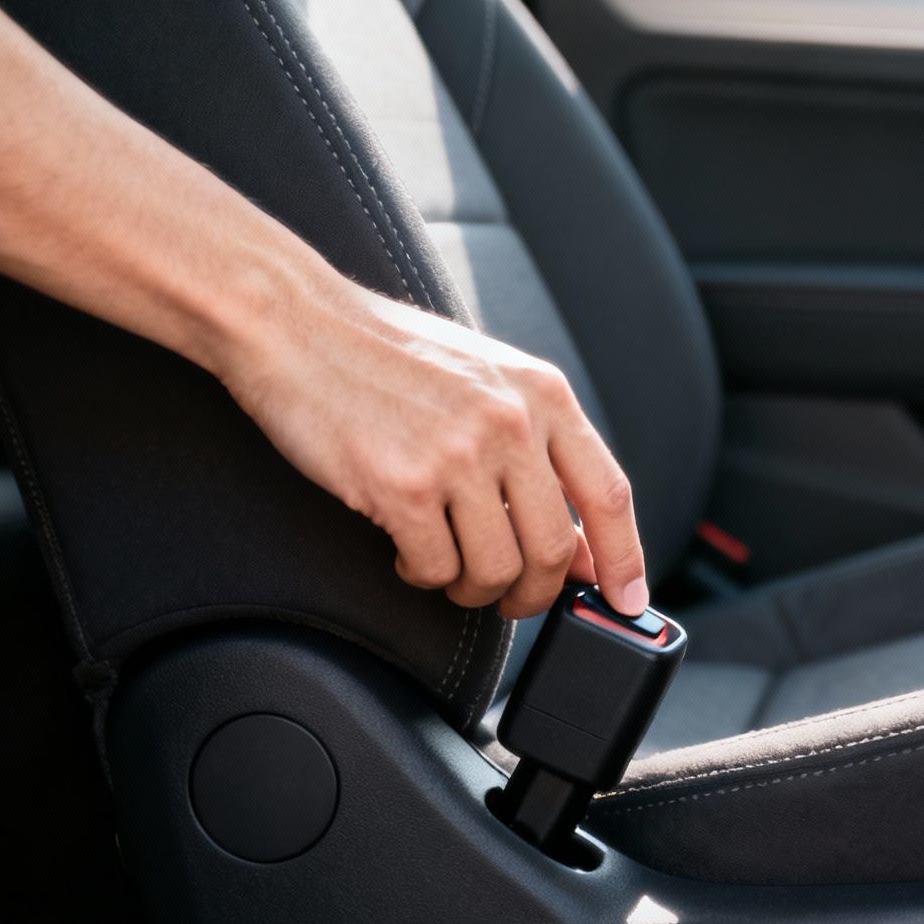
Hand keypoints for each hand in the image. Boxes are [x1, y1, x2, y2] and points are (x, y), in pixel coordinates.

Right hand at [216, 278, 646, 620]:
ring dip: (475, 590)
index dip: (624, 559)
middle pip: (553, 550)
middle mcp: (511, 423)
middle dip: (534, 593)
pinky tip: (408, 550)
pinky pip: (436, 569)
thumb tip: (581, 544)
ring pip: (497, 570)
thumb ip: (538, 453)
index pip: (608, 494)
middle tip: (511, 598)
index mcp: (543, 394)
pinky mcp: (402, 485)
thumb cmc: (387, 355)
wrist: (296, 322)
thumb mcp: (487, 383)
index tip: (628, 601)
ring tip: (450, 568)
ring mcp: (458, 454)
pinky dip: (424, 575)